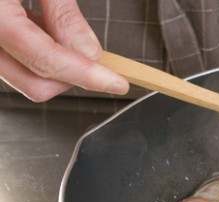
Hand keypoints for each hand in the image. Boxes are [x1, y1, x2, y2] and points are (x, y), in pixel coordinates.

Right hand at [0, 0, 128, 101]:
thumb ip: (62, 11)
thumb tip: (89, 52)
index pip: (43, 59)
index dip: (86, 75)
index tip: (118, 82)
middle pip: (33, 82)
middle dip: (71, 76)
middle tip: (94, 53)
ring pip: (22, 76)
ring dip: (53, 63)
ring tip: (57, 23)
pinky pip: (10, 60)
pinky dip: (35, 52)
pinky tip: (40, 23)